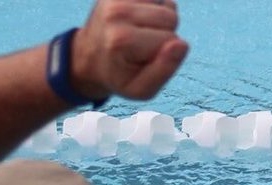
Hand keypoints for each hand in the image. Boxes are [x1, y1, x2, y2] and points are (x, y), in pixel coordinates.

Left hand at [71, 0, 189, 101]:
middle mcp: (117, 12)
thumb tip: (182, 44)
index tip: (143, 60)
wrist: (88, 58)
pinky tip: (138, 20)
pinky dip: (154, 8)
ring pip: (168, 4)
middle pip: (171, 18)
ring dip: (159, 20)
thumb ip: (164, 71)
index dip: (165, 54)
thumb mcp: (141, 89)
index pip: (173, 40)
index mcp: (122, 39)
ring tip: (140, 33)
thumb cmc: (119, 76)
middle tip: (142, 46)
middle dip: (164, 35)